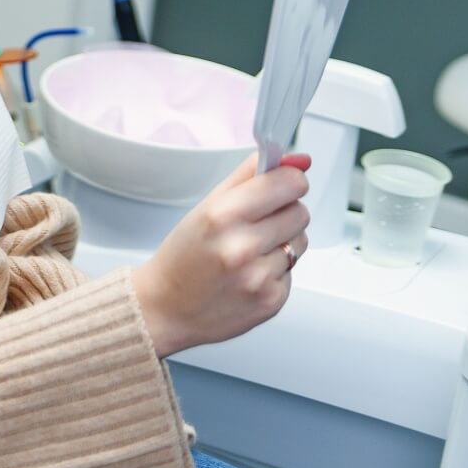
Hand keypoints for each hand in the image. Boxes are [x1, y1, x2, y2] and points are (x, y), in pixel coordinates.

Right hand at [131, 153, 311, 357]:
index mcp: (223, 215)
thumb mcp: (207, 205)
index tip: (282, 185)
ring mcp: (259, 277)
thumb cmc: (183, 256)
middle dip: (283, 213)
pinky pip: (293, 271)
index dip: (290, 180)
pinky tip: (249, 275)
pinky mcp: (272, 300)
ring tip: (248, 253)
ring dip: (281, 243)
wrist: (167, 308)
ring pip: (300, 242)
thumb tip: (297, 160)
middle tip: (255, 224)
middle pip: (300, 211)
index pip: (288, 183)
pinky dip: (275, 270)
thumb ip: (251, 175)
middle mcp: (242, 246)